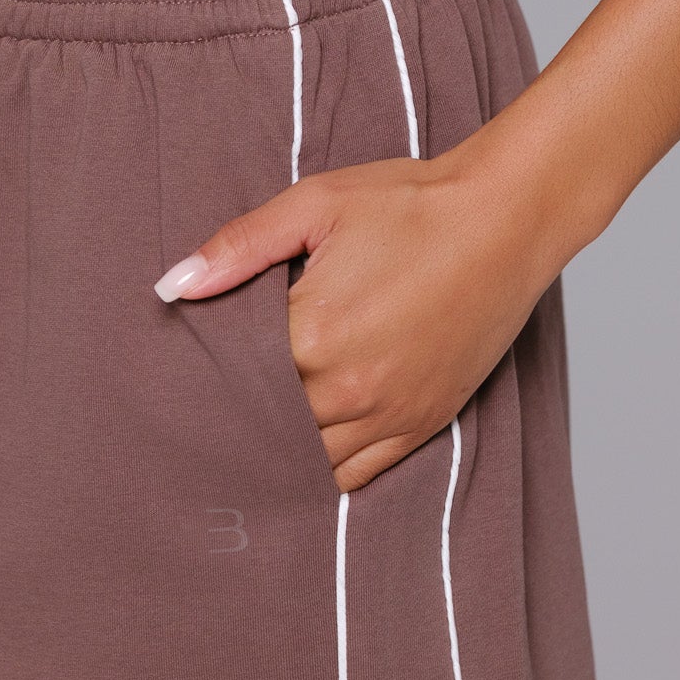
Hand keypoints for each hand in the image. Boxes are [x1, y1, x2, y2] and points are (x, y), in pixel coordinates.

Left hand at [154, 118, 572, 491]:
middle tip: (197, 419)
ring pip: (308, 463)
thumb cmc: (411, 204)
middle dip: (233, 422)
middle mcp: (349, 387)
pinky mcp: (422, 422)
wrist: (506, 218)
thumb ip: (239, 247)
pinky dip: (324, 470)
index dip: (204, 381)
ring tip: (247, 434)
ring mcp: (390, 413)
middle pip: (264, 430)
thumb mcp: (315, 204)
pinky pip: (358, 475)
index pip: (231, 382)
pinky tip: (301, 453)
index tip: (178, 382)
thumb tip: (173, 285)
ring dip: (275, 451)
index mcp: (313, 334)